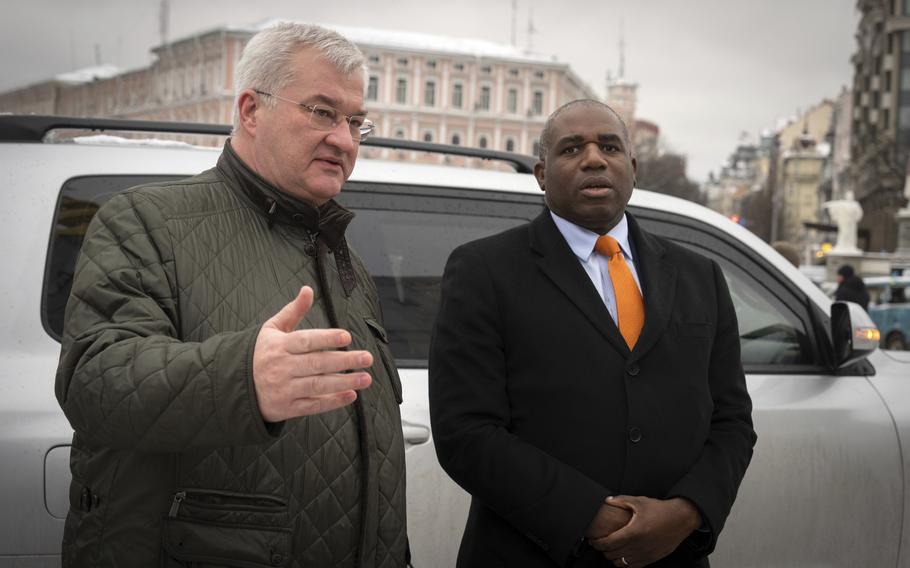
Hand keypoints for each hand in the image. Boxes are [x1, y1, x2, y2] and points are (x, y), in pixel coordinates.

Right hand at [252, 286, 372, 421]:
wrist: (237, 386)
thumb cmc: (261, 353)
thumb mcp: (272, 330)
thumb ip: (293, 311)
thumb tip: (308, 289)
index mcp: (279, 346)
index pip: (306, 341)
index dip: (326, 339)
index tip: (347, 337)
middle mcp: (281, 367)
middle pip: (316, 364)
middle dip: (344, 361)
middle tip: (367, 358)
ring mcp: (284, 389)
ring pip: (317, 386)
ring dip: (344, 383)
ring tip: (365, 378)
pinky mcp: (287, 408)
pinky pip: (312, 406)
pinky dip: (332, 402)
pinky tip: (351, 395)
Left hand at [588, 496, 701, 567]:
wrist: (681, 519)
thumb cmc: (661, 510)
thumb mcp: (639, 502)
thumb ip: (621, 501)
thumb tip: (607, 500)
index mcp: (633, 532)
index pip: (608, 543)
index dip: (597, 543)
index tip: (593, 540)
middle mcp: (638, 546)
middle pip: (612, 555)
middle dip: (603, 550)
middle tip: (601, 543)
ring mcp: (645, 554)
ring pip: (621, 563)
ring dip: (613, 557)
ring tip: (611, 550)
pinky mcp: (651, 559)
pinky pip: (633, 566)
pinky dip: (625, 563)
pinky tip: (624, 556)